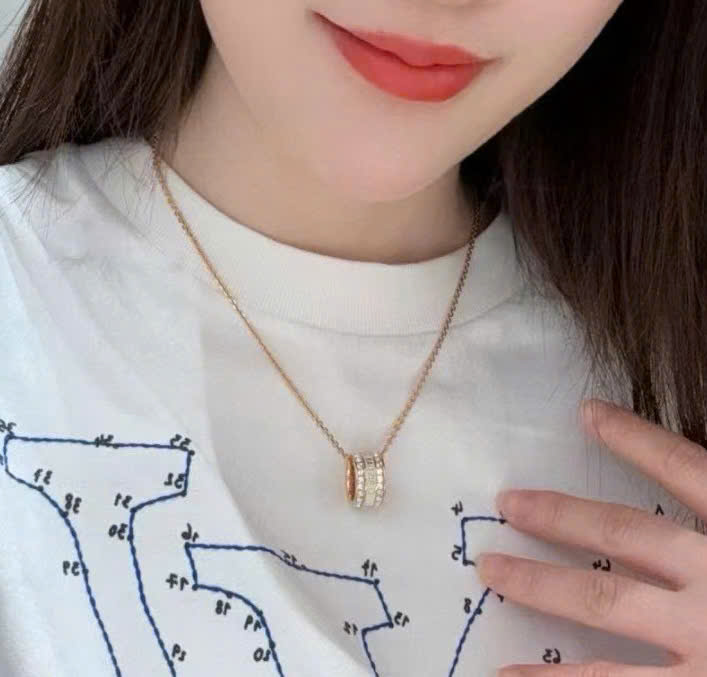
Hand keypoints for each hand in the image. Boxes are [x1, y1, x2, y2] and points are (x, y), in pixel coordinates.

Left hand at [475, 398, 706, 675]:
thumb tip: (693, 489)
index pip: (686, 470)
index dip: (635, 439)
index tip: (587, 413)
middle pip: (623, 538)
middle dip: (561, 516)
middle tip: (506, 502)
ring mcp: (704, 645)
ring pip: (603, 608)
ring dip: (539, 586)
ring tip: (488, 570)